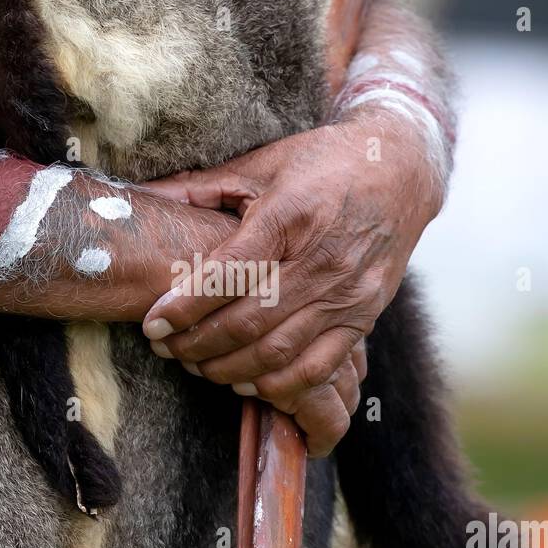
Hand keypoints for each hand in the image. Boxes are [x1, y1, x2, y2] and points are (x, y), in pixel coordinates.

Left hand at [140, 111, 442, 454]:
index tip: (151, 324)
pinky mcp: (364, 315)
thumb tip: (146, 198)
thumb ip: (203, 187)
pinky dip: (279, 385)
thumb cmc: (323, 162)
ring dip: (230, 369)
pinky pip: (319, 367)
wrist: (401, 167)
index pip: (227, 275)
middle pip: (248, 321)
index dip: (184, 307)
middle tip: (166, 349)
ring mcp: (347, 292)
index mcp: (290, 215)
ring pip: (280, 352)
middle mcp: (321, 258)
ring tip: (197, 366)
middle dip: (197, 345)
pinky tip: (248, 380)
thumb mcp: (263, 163)